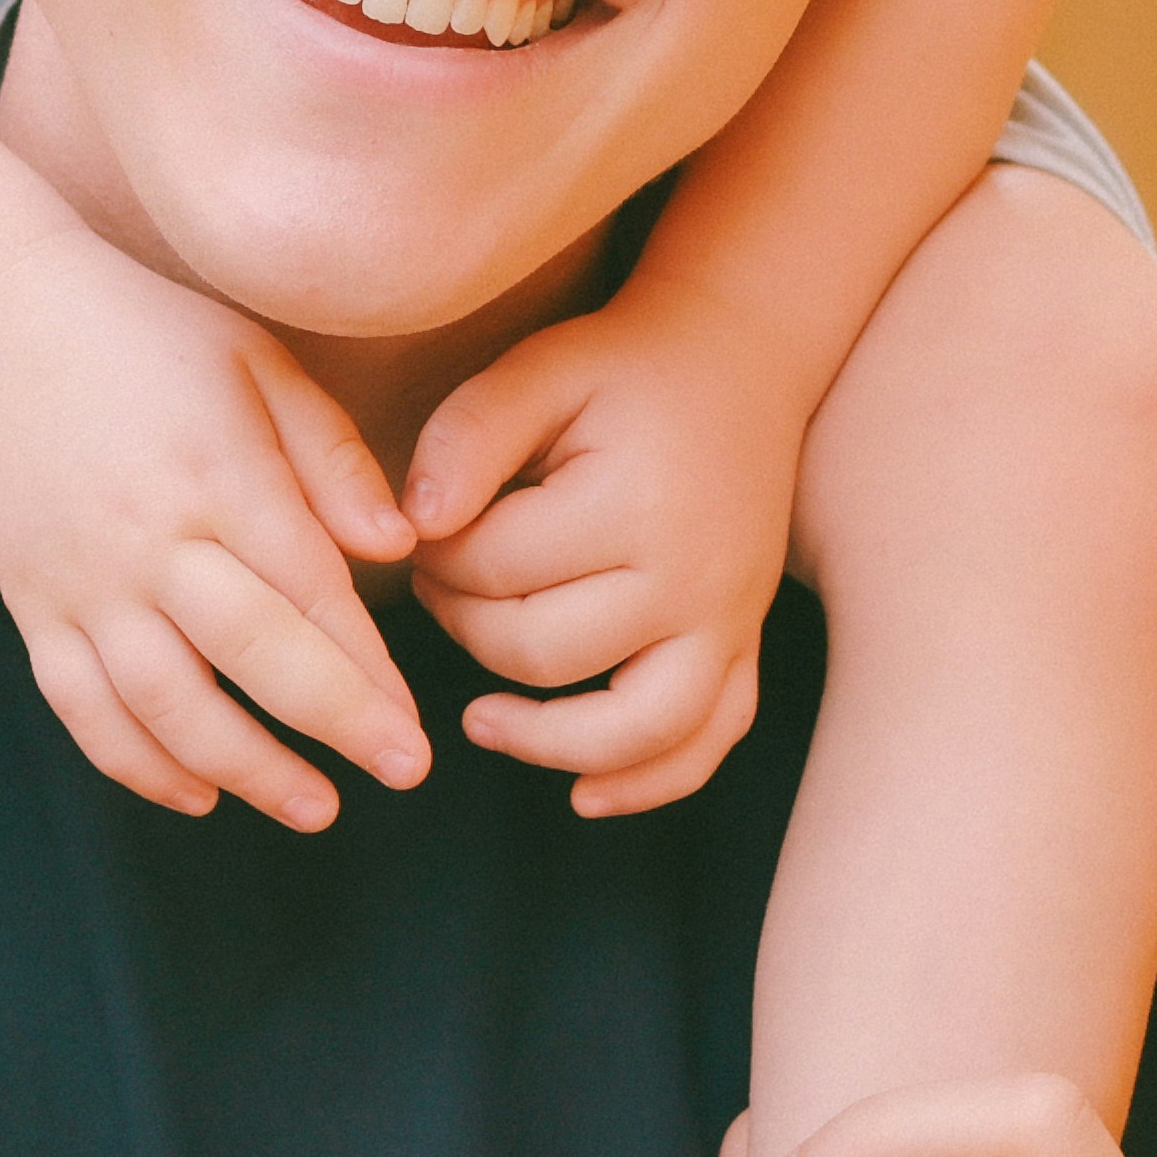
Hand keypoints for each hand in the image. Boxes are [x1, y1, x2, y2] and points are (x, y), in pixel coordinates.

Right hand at [0, 225, 427, 823]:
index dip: (370, 669)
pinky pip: (81, 706)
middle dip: (333, 725)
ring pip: (161, 702)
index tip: (417, 724)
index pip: (309, 591)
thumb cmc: (149, 336)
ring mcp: (80, 578)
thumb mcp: (258, 362)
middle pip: (248, 656)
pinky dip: (136, 763)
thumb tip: (397, 549)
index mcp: (215, 471)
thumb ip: (332, 456)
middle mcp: (145, 536)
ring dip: (242, 767)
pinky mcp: (31, 604)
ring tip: (312, 806)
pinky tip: (197, 795)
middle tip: (401, 772)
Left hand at [394, 290, 825, 810]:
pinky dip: (649, 781)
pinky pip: (709, 739)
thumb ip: (467, 437)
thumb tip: (413, 526)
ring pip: (634, 727)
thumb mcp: (539, 371)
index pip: (494, 570)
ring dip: (547, 741)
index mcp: (633, 507)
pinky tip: (582, 793)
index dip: (436, 558)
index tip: (424, 529)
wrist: (738, 363)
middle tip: (440, 584)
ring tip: (481, 722)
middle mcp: (691, 578)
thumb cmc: (621, 370)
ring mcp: (728, 621)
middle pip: (544, 652)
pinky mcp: (744, 641)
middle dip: (466, 625)